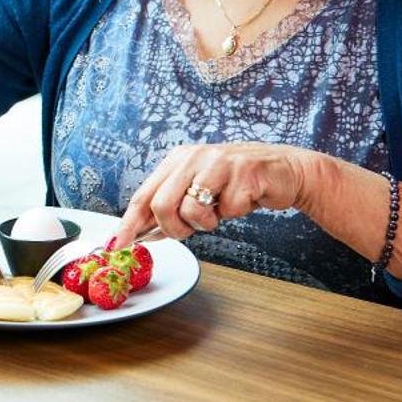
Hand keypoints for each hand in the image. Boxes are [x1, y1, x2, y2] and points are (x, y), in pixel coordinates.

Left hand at [111, 142, 321, 245]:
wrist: (284, 170)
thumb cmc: (238, 183)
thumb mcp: (200, 191)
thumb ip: (173, 208)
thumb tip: (144, 233)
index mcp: (177, 160)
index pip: (143, 195)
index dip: (128, 223)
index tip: (116, 244)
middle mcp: (194, 157)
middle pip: (161, 205)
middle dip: (173, 229)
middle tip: (188, 232)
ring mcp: (219, 163)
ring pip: (192, 210)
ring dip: (206, 223)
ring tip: (219, 211)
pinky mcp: (244, 173)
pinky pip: (228, 210)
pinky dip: (234, 214)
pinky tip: (243, 200)